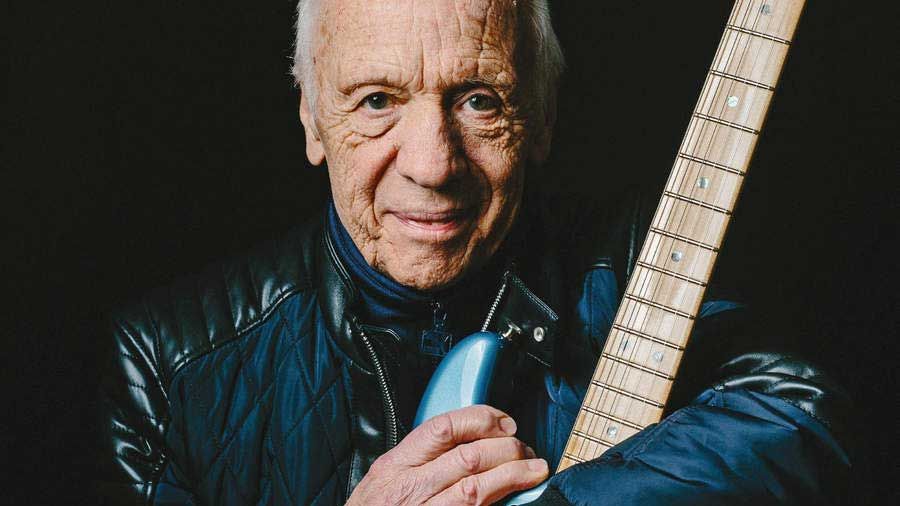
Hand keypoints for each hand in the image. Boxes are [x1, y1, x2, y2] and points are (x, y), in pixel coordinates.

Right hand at [346, 404, 548, 504]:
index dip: (481, 419)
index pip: (443, 427)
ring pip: (478, 488)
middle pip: (469, 456)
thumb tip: (463, 441)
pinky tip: (518, 498)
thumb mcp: (382, 480)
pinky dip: (501, 503)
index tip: (503, 422)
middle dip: (506, 448)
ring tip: (533, 469)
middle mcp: (409, 489)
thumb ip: (417, 459)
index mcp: (395, 466)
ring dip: (514, 475)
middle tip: (524, 449)